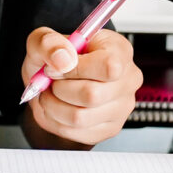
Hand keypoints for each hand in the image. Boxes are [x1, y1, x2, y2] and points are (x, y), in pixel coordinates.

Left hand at [20, 26, 140, 147]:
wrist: (56, 78)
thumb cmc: (57, 58)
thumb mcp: (44, 39)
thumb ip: (50, 43)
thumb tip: (63, 59)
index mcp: (119, 51)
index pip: (108, 67)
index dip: (75, 70)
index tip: (55, 67)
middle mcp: (127, 81)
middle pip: (92, 95)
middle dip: (59, 89)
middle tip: (50, 81)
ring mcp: (121, 108)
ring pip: (80, 117)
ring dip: (53, 106)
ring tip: (50, 94)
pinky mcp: (109, 129)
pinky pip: (75, 132)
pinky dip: (56, 121)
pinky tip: (56, 107)